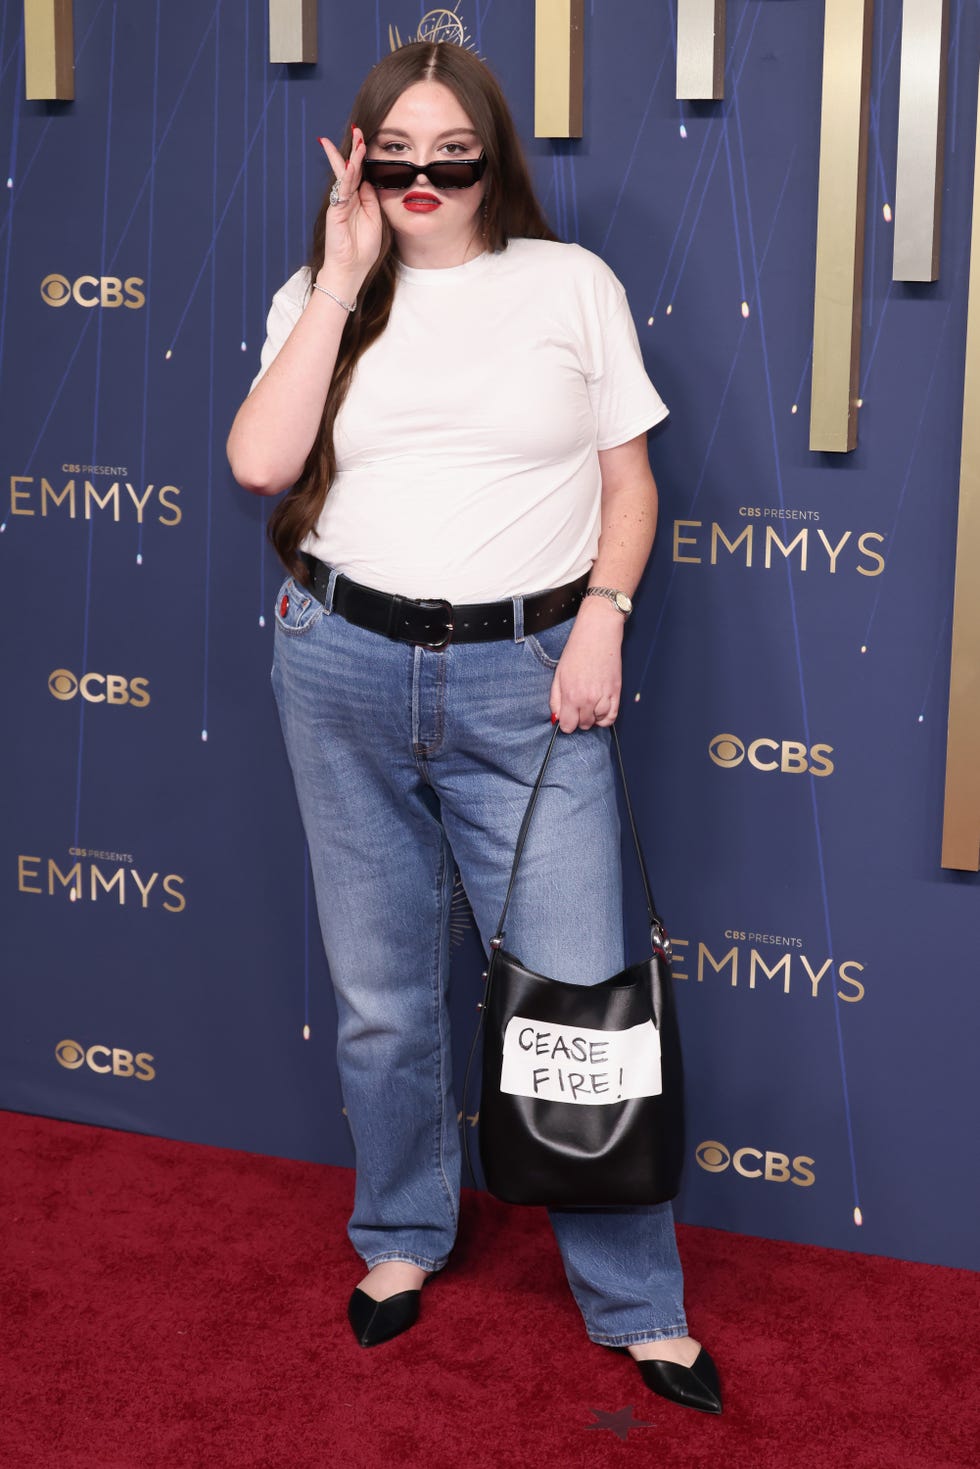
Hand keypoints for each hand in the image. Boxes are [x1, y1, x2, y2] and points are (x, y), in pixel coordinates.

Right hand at [317, 127, 382, 292]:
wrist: (351, 269)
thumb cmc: (364, 248)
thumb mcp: (375, 219)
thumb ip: (373, 199)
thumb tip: (370, 180)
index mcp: (359, 199)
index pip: (361, 173)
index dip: (363, 157)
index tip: (366, 140)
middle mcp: (348, 198)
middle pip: (351, 168)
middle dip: (355, 149)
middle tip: (358, 131)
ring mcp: (340, 203)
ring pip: (346, 175)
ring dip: (352, 157)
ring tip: (357, 140)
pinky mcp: (335, 211)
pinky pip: (342, 190)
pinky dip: (346, 177)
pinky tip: (351, 165)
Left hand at [549, 600, 624, 731]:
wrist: (598, 634)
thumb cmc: (577, 650)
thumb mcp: (559, 675)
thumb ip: (556, 699)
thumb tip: (557, 717)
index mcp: (571, 695)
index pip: (568, 726)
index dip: (566, 723)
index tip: (567, 716)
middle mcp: (588, 699)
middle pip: (583, 725)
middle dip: (578, 719)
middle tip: (577, 706)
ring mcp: (604, 697)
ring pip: (598, 722)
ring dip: (592, 717)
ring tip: (589, 704)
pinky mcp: (616, 692)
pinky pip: (612, 716)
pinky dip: (605, 718)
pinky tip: (600, 710)